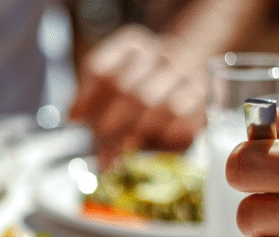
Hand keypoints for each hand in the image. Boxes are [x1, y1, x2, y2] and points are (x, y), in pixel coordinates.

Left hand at [69, 25, 204, 166]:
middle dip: (108, 124)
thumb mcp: (110, 82)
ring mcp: (188, 73)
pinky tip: (150, 145)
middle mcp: (163, 53)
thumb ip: (90, 96)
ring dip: (135, 135)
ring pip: (158, 107)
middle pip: (128, 90)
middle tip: (98, 146)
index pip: (102, 70)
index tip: (75, 121)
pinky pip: (182, 122)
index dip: (86, 100)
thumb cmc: (140, 84)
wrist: (185, 78)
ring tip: (119, 152)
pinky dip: (163, 138)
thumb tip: (74, 116)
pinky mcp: (204, 99)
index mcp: (133, 43)